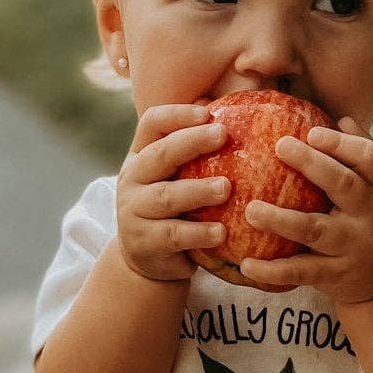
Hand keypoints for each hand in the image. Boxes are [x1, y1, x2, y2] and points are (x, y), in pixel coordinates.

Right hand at [115, 103, 230, 281]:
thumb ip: (198, 153)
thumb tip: (240, 112)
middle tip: (222, 135)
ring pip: (166, 197)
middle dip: (191, 142)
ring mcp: (134, 211)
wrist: (148, 260)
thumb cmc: (176, 210)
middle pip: (159, 155)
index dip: (177, 114)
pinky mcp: (144, 243)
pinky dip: (198, 233)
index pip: (152, 124)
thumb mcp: (178, 178)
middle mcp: (132, 179)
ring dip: (197, 190)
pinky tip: (221, 232)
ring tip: (226, 188)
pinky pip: (173, 235)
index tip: (208, 112)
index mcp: (142, 156)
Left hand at [238, 115, 372, 304]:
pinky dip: (273, 271)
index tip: (311, 132)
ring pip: (315, 230)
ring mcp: (353, 247)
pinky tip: (247, 264)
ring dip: (281, 220)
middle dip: (313, 165)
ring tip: (250, 210)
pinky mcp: (336, 276)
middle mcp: (370, 215)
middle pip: (344, 185)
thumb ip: (362, 158)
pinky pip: (301, 272)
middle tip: (280, 146)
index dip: (341, 143)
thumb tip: (341, 118)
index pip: (369, 158)